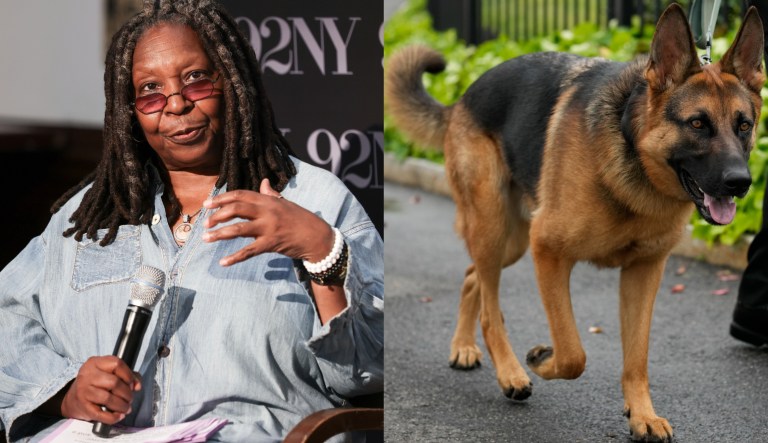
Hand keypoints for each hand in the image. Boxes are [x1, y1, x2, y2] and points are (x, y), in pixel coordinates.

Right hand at [60, 356, 140, 423]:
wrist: (73, 399)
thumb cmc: (96, 384)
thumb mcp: (108, 373)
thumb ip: (126, 375)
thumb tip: (137, 386)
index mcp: (95, 363)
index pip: (117, 364)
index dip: (129, 375)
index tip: (132, 384)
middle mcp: (87, 375)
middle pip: (114, 382)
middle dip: (127, 393)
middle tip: (130, 398)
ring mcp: (83, 391)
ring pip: (108, 398)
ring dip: (122, 405)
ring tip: (126, 408)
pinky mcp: (83, 407)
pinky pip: (101, 414)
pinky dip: (113, 417)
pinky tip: (119, 415)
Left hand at [203, 179, 334, 265]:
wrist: (318, 237)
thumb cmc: (301, 220)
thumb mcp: (286, 204)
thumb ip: (271, 194)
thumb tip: (263, 182)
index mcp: (268, 200)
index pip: (240, 195)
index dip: (222, 198)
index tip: (207, 204)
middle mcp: (267, 211)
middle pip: (237, 209)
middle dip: (218, 215)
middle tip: (206, 223)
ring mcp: (269, 228)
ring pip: (239, 229)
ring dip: (220, 234)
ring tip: (206, 238)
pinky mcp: (272, 244)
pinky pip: (249, 251)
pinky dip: (235, 257)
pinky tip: (223, 262)